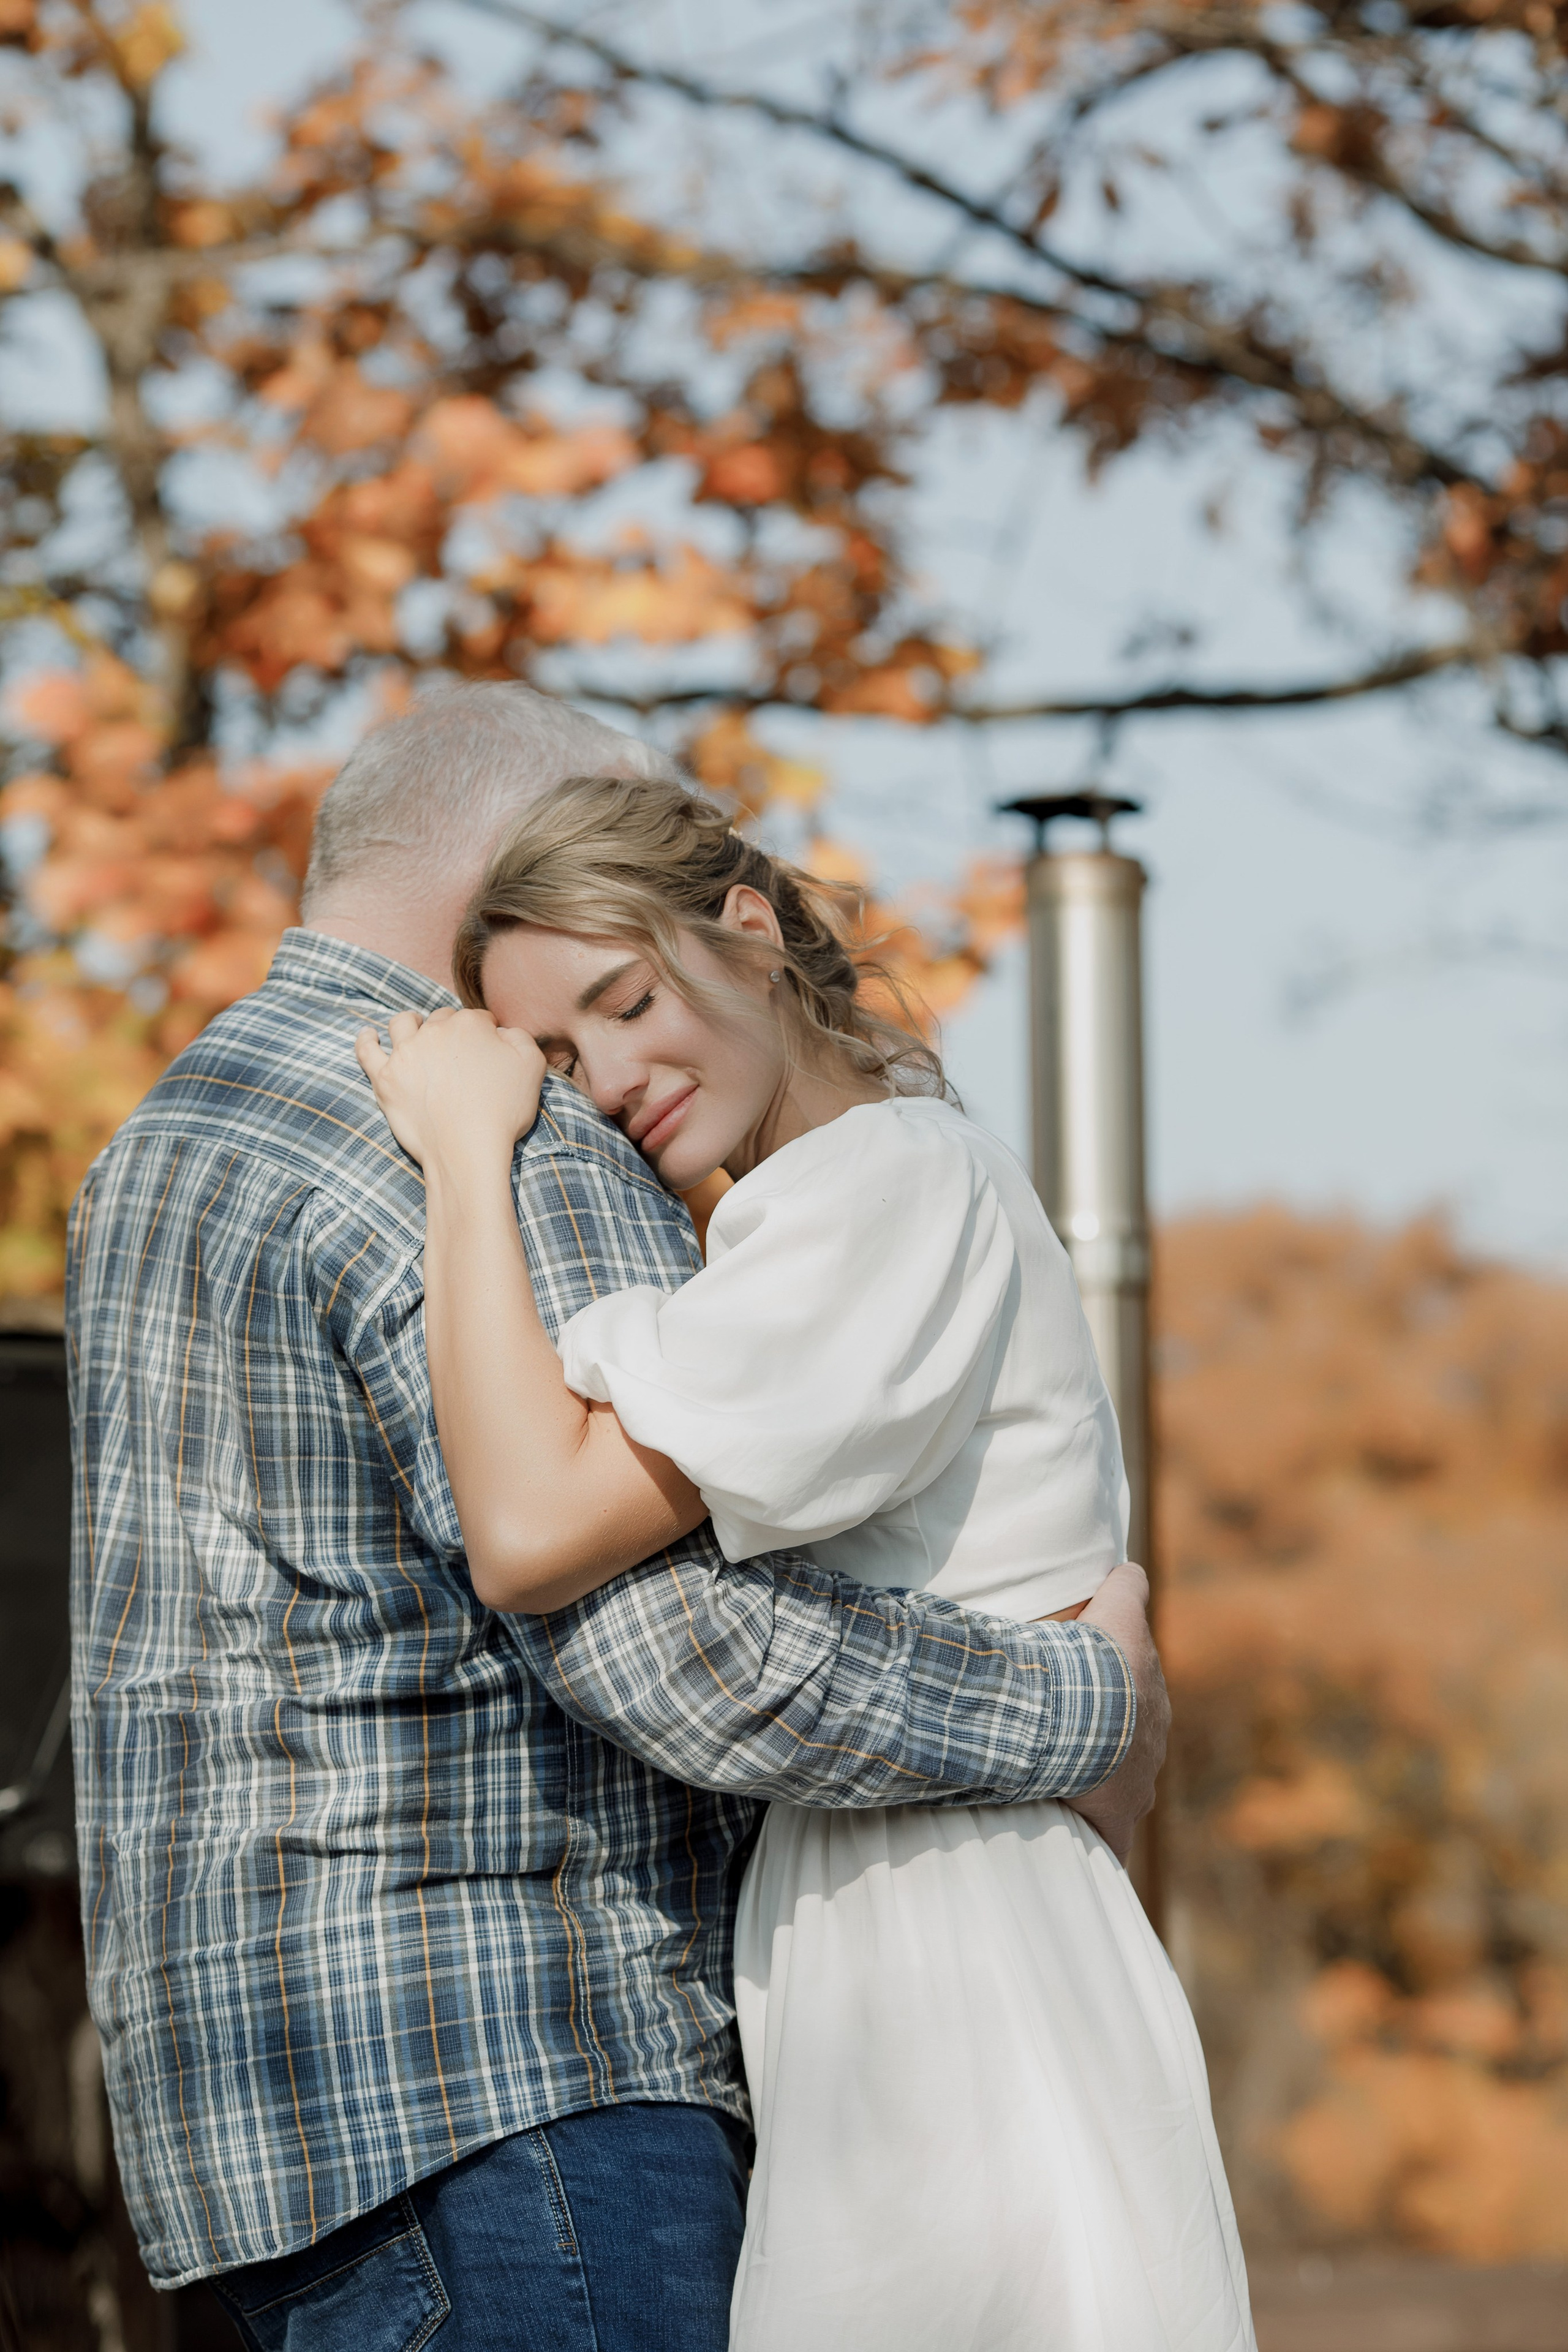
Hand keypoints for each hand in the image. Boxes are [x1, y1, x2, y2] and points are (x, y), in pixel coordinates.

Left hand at [354, 1007, 545, 1172]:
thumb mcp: (532, 1066)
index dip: (485, 1033)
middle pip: (440, 1020)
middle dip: (449, 1030)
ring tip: (414, 1033)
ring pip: (402, 1024)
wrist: (467, 1151)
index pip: (478, 1019)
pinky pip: (367, 1050)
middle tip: (457, 1053)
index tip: (488, 1051)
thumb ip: (519, 1037)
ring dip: (410, 1024)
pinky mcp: (384, 1078)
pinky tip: (369, 1035)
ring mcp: (404, 1054)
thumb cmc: (502, 1112)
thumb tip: (500, 1032)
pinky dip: (367, 1040)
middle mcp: (433, 1031)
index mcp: (469, 1025)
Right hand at [1065, 1562, 1168, 1863]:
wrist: (1088, 1720)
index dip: (1112, 1692)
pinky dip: (1093, 1843)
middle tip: (1065, 1733)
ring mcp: (1136, 1789)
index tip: (1089, 1690)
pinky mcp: (1114, 1825)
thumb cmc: (1095, 1664)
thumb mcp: (1115, 1609)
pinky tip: (1079, 1852)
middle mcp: (1152, 1746)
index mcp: (1151, 1701)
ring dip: (1095, 1787)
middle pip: (1131, 1744)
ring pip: (1119, 1790)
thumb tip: (1130, 1566)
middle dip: (1107, 1741)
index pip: (1138, 1697)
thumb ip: (1127, 1585)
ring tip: (1059, 1781)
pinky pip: (1106, 1842)